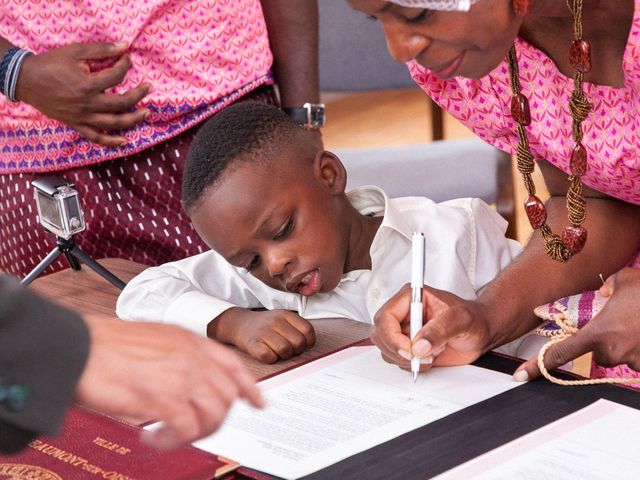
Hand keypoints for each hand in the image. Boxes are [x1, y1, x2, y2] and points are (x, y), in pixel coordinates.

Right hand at [15, 42, 151, 145]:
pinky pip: (96, 137)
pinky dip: (111, 141)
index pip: (116, 76)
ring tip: (146, 113)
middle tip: (149, 88)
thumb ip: (101, 50)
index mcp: (87, 85)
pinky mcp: (77, 124)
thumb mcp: (75, 52)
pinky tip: (125, 141)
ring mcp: (83, 117)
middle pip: (122, 103)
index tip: (127, 59)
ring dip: (133, 120)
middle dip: (139, 95)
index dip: (125, 66)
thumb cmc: (50, 64)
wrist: (26, 80)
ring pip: (114, 123)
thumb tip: (124, 46)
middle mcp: (88, 104)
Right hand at [75, 314, 262, 449]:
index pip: (233, 364)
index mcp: (189, 340)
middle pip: (227, 396)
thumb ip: (178, 357)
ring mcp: (180, 376)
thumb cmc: (105, 345)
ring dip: (194, 433)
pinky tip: (152, 438)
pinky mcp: (163, 398)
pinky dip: (172, 440)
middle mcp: (191, 357)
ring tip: (168, 435)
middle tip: (193, 429)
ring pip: (213, 415)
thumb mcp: (155, 340)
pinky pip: (187, 429)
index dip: (250, 387)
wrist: (76, 347)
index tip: (257, 403)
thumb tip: (188, 382)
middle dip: (215, 419)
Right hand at [210, 308, 315, 362]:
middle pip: (298, 342)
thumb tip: (309, 345)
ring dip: (284, 356)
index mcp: (285, 315)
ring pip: (285, 350)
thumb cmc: (265, 326)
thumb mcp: (282, 319)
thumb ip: (297, 327)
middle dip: (296, 350)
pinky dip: (271, 359)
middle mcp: (275, 321)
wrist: (239, 324)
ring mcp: (264, 332)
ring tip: (278, 352)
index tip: (304, 345)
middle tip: (289, 350)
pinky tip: (268, 353)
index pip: (307, 330)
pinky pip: (269, 357)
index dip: (308, 342)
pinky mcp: (253, 344)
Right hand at [372, 284, 488, 369]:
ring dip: (406, 360)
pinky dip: (411, 365)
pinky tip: (429, 359)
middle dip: (399, 351)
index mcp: (411, 298)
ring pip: (386, 349)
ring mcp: (404, 331)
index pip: (386, 317)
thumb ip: (440, 330)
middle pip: (381, 334)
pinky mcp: (408, 346)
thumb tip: (420, 346)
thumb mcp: (461, 320)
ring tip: (431, 355)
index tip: (410, 350)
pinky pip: (396, 360)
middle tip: (422, 357)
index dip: (393, 337)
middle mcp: (404, 313)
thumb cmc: (474, 318)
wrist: (481, 332)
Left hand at [514, 267, 639, 380]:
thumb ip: (606, 289)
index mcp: (597, 332)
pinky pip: (637, 357)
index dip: (538, 366)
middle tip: (619, 320)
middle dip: (603, 339)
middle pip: (596, 352)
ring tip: (637, 321)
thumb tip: (603, 295)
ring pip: (619, 355)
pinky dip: (639, 346)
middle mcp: (612, 351)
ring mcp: (633, 360)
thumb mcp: (623, 279)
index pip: (560, 353)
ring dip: (624, 342)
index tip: (520, 376)